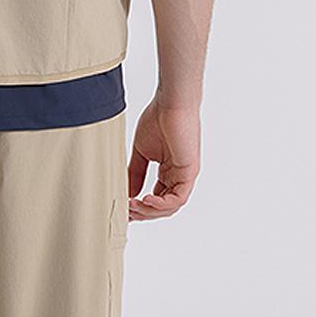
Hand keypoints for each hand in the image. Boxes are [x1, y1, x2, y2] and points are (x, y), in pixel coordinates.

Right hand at [128, 99, 200, 221]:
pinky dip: (161, 203)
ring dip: (150, 210)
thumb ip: (136, 173)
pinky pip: (178, 198)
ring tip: (133, 207)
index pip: (157, 197)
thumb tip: (128, 192)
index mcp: (169, 171)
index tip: (126, 210)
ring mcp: (185, 175)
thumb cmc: (158, 119)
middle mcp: (178, 176)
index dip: (142, 207)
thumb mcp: (142, 152)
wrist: (170, 103)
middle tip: (127, 212)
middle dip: (144, 213)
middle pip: (163, 206)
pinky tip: (146, 200)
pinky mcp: (189, 173)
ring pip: (171, 206)